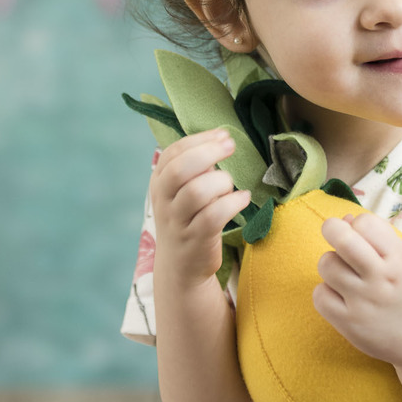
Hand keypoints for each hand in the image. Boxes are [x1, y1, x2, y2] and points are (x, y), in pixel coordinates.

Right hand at [149, 129, 251, 290]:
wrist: (180, 266)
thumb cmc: (188, 218)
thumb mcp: (181, 192)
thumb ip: (195, 168)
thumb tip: (219, 142)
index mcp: (159, 183)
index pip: (173, 153)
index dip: (199, 139)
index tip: (223, 134)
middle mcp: (164, 201)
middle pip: (180, 169)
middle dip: (208, 152)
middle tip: (231, 146)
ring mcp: (178, 222)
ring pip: (196, 192)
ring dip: (221, 182)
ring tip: (231, 186)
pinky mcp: (196, 240)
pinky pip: (214, 216)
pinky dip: (233, 203)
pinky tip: (243, 199)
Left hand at [312, 213, 401, 367]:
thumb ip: (380, 238)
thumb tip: (345, 219)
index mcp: (399, 260)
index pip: (366, 223)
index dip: (358, 224)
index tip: (362, 235)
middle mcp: (380, 279)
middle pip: (342, 240)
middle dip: (332, 228)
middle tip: (335, 234)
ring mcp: (363, 302)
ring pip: (327, 265)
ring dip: (331, 263)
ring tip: (344, 273)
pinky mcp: (349, 324)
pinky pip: (320, 295)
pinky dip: (326, 291)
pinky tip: (341, 295)